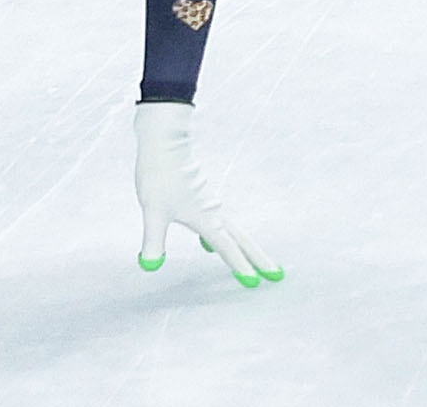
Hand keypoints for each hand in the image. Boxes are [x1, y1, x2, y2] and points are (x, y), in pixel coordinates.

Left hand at [135, 102, 279, 286]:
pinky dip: (222, 236)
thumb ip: (153, 241)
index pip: (227, 248)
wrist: (164, 142)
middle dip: (259, 258)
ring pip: (233, 230)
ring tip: (254, 262)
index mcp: (205, 218)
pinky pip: (218, 222)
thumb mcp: (153, 212)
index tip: (255, 284)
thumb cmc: (160, 176)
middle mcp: (213, 211)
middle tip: (277, 274)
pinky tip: (207, 242)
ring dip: (244, 248)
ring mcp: (208, 203)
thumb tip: (150, 267)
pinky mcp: (200, 196)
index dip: (240, 267)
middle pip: (241, 239)